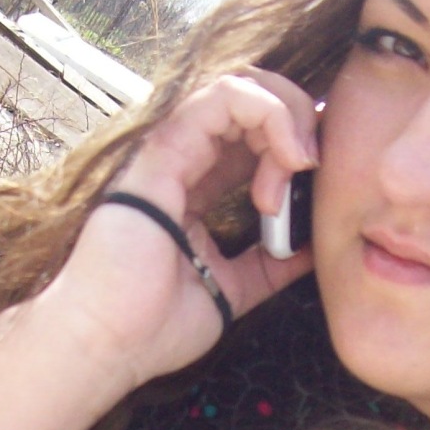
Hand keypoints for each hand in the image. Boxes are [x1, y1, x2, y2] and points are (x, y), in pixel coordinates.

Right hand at [36, 69, 320, 388]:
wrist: (109, 343)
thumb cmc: (153, 325)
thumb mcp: (233, 290)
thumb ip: (269, 266)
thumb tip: (310, 249)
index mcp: (199, 189)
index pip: (253, 136)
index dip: (297, 140)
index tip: (320, 180)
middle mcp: (186, 161)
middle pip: (252, 99)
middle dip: (300, 118)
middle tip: (314, 166)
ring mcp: (173, 150)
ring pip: (242, 86)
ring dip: (289, 115)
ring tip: (300, 164)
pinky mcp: (165, 148)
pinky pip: (224, 96)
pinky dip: (270, 113)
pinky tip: (287, 158)